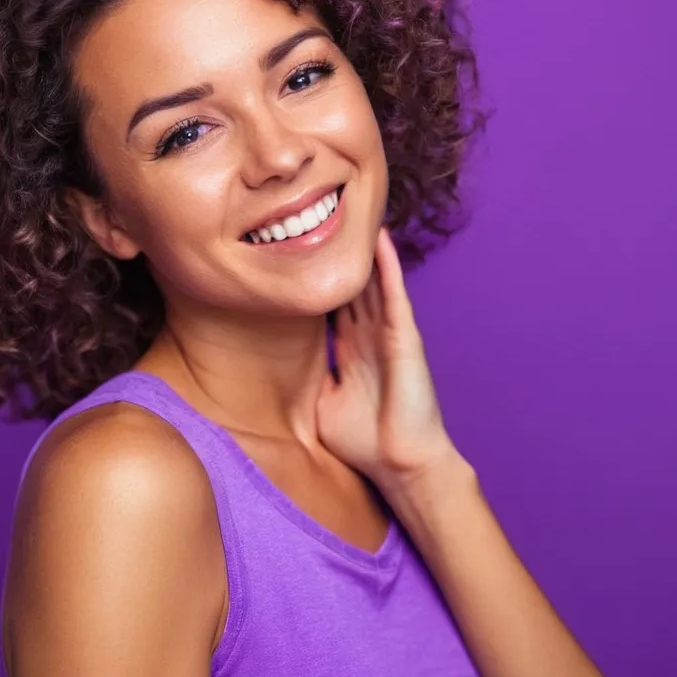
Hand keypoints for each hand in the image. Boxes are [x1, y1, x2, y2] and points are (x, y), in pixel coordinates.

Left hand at [314, 227, 462, 493]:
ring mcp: (388, 332)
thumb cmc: (366, 442)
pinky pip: (394, 294)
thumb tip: (271, 373)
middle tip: (322, 216)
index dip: (316, 278)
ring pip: (372, 281)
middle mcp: (369, 335)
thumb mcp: (322, 404)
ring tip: (351, 211)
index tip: (296, 252)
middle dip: (337, 254)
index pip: (331, 304)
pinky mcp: (404, 336)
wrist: (400, 465)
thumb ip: (307, 380)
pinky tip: (379, 239)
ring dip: (363, 249)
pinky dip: (387, 266)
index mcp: (351, 349)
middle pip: (349, 284)